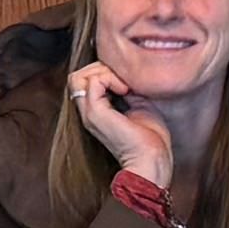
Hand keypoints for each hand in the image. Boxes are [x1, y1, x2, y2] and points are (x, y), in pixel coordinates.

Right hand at [64, 58, 169, 180]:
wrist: (151, 159)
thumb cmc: (150, 137)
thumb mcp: (138, 103)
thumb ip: (127, 88)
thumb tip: (125, 72)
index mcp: (96, 111)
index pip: (83, 80)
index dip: (103, 72)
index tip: (126, 81)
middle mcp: (87, 112)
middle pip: (77, 76)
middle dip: (100, 68)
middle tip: (123, 79)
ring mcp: (89, 113)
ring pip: (78, 76)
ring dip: (104, 72)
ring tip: (124, 85)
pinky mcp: (95, 114)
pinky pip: (94, 81)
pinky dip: (110, 78)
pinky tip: (125, 90)